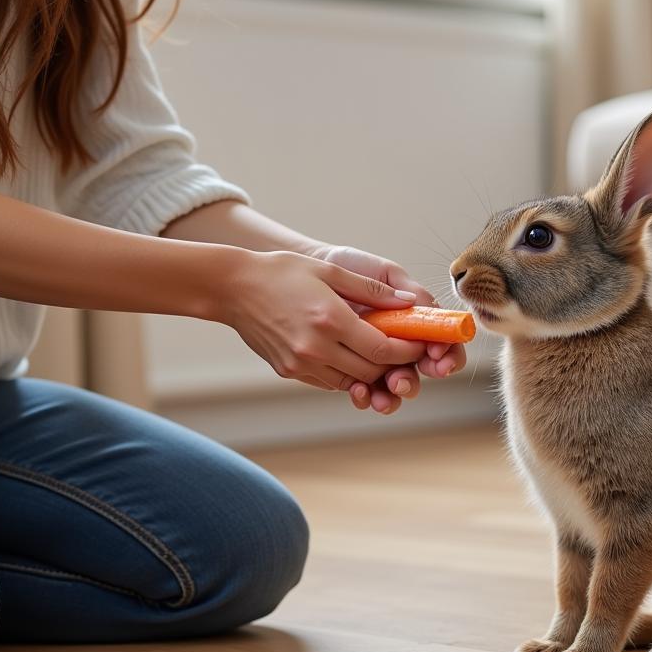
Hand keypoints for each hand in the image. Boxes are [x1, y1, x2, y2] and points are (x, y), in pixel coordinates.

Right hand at [222, 250, 426, 393]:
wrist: (233, 288)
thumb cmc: (283, 272)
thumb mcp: (330, 271)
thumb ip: (371, 290)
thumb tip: (408, 303)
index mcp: (330, 320)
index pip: (383, 349)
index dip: (407, 351)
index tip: (418, 343)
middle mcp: (315, 348)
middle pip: (371, 370)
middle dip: (393, 363)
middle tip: (402, 348)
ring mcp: (300, 364)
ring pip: (351, 380)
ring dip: (369, 370)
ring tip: (377, 351)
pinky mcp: (289, 371)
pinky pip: (329, 380)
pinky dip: (346, 372)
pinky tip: (348, 353)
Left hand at [320, 245, 467, 413]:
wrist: (312, 271)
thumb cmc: (353, 267)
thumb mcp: (384, 272)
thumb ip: (408, 289)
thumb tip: (426, 310)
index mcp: (416, 322)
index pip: (444, 343)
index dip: (449, 355)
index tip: (437, 356)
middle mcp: (402, 345)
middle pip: (420, 375)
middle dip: (413, 382)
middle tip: (400, 381)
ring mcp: (379, 361)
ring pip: (395, 390)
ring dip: (393, 397)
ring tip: (382, 395)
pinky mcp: (354, 372)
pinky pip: (367, 393)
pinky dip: (366, 397)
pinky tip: (360, 391)